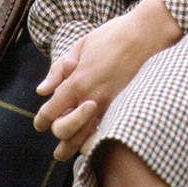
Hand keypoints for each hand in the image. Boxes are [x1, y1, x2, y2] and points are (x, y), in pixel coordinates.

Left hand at [33, 0, 181, 160]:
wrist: (148, 34)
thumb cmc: (113, 35)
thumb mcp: (81, 46)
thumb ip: (59, 70)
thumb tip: (42, 91)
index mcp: (77, 82)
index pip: (50, 112)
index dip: (41, 121)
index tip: (40, 123)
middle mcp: (92, 99)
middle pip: (64, 131)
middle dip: (57, 135)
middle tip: (55, 137)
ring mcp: (110, 106)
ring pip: (85, 138)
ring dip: (72, 146)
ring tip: (65, 152)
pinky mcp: (125, 107)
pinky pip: (105, 132)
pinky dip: (94, 140)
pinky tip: (91, 141)